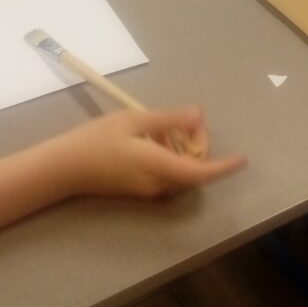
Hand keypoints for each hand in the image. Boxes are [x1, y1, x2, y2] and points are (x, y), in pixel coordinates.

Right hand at [53, 108, 246, 198]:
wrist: (64, 168)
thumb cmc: (97, 140)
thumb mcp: (134, 120)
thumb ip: (170, 119)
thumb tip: (200, 116)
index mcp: (159, 167)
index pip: (201, 172)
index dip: (224, 166)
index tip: (242, 160)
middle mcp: (159, 185)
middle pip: (193, 169)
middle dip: (197, 145)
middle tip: (185, 120)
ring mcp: (149, 190)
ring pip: (180, 171)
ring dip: (181, 148)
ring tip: (159, 125)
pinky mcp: (140, 190)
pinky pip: (166, 173)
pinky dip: (168, 154)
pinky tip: (150, 137)